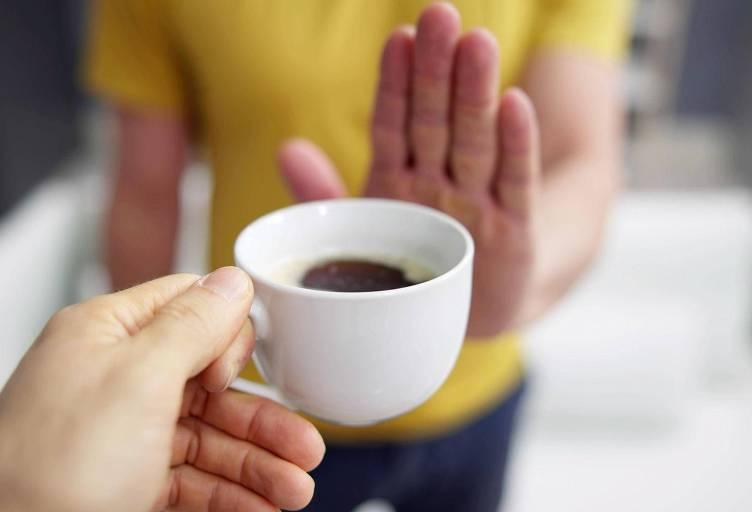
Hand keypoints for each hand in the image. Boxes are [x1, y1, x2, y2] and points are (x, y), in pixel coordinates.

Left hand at [0, 268, 323, 511]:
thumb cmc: (51, 470)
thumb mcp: (137, 379)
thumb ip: (193, 324)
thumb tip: (233, 280)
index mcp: (108, 336)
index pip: (188, 311)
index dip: (228, 338)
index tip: (247, 373)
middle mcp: (116, 382)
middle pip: (211, 387)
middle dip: (262, 422)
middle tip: (304, 448)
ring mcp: (123, 437)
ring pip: (209, 440)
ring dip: (257, 466)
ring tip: (294, 491)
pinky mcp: (127, 486)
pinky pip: (193, 483)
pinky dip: (231, 496)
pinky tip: (260, 508)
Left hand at [278, 3, 540, 336]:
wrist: (473, 311)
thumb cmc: (414, 262)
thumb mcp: (365, 227)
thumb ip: (325, 195)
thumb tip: (286, 150)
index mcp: (397, 180)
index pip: (393, 123)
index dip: (394, 83)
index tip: (396, 39)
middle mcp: (439, 182)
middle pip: (435, 120)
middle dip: (436, 71)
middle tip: (439, 15)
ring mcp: (478, 202)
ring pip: (475, 141)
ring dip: (474, 94)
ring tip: (476, 43)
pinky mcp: (516, 228)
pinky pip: (514, 182)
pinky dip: (516, 146)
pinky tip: (515, 104)